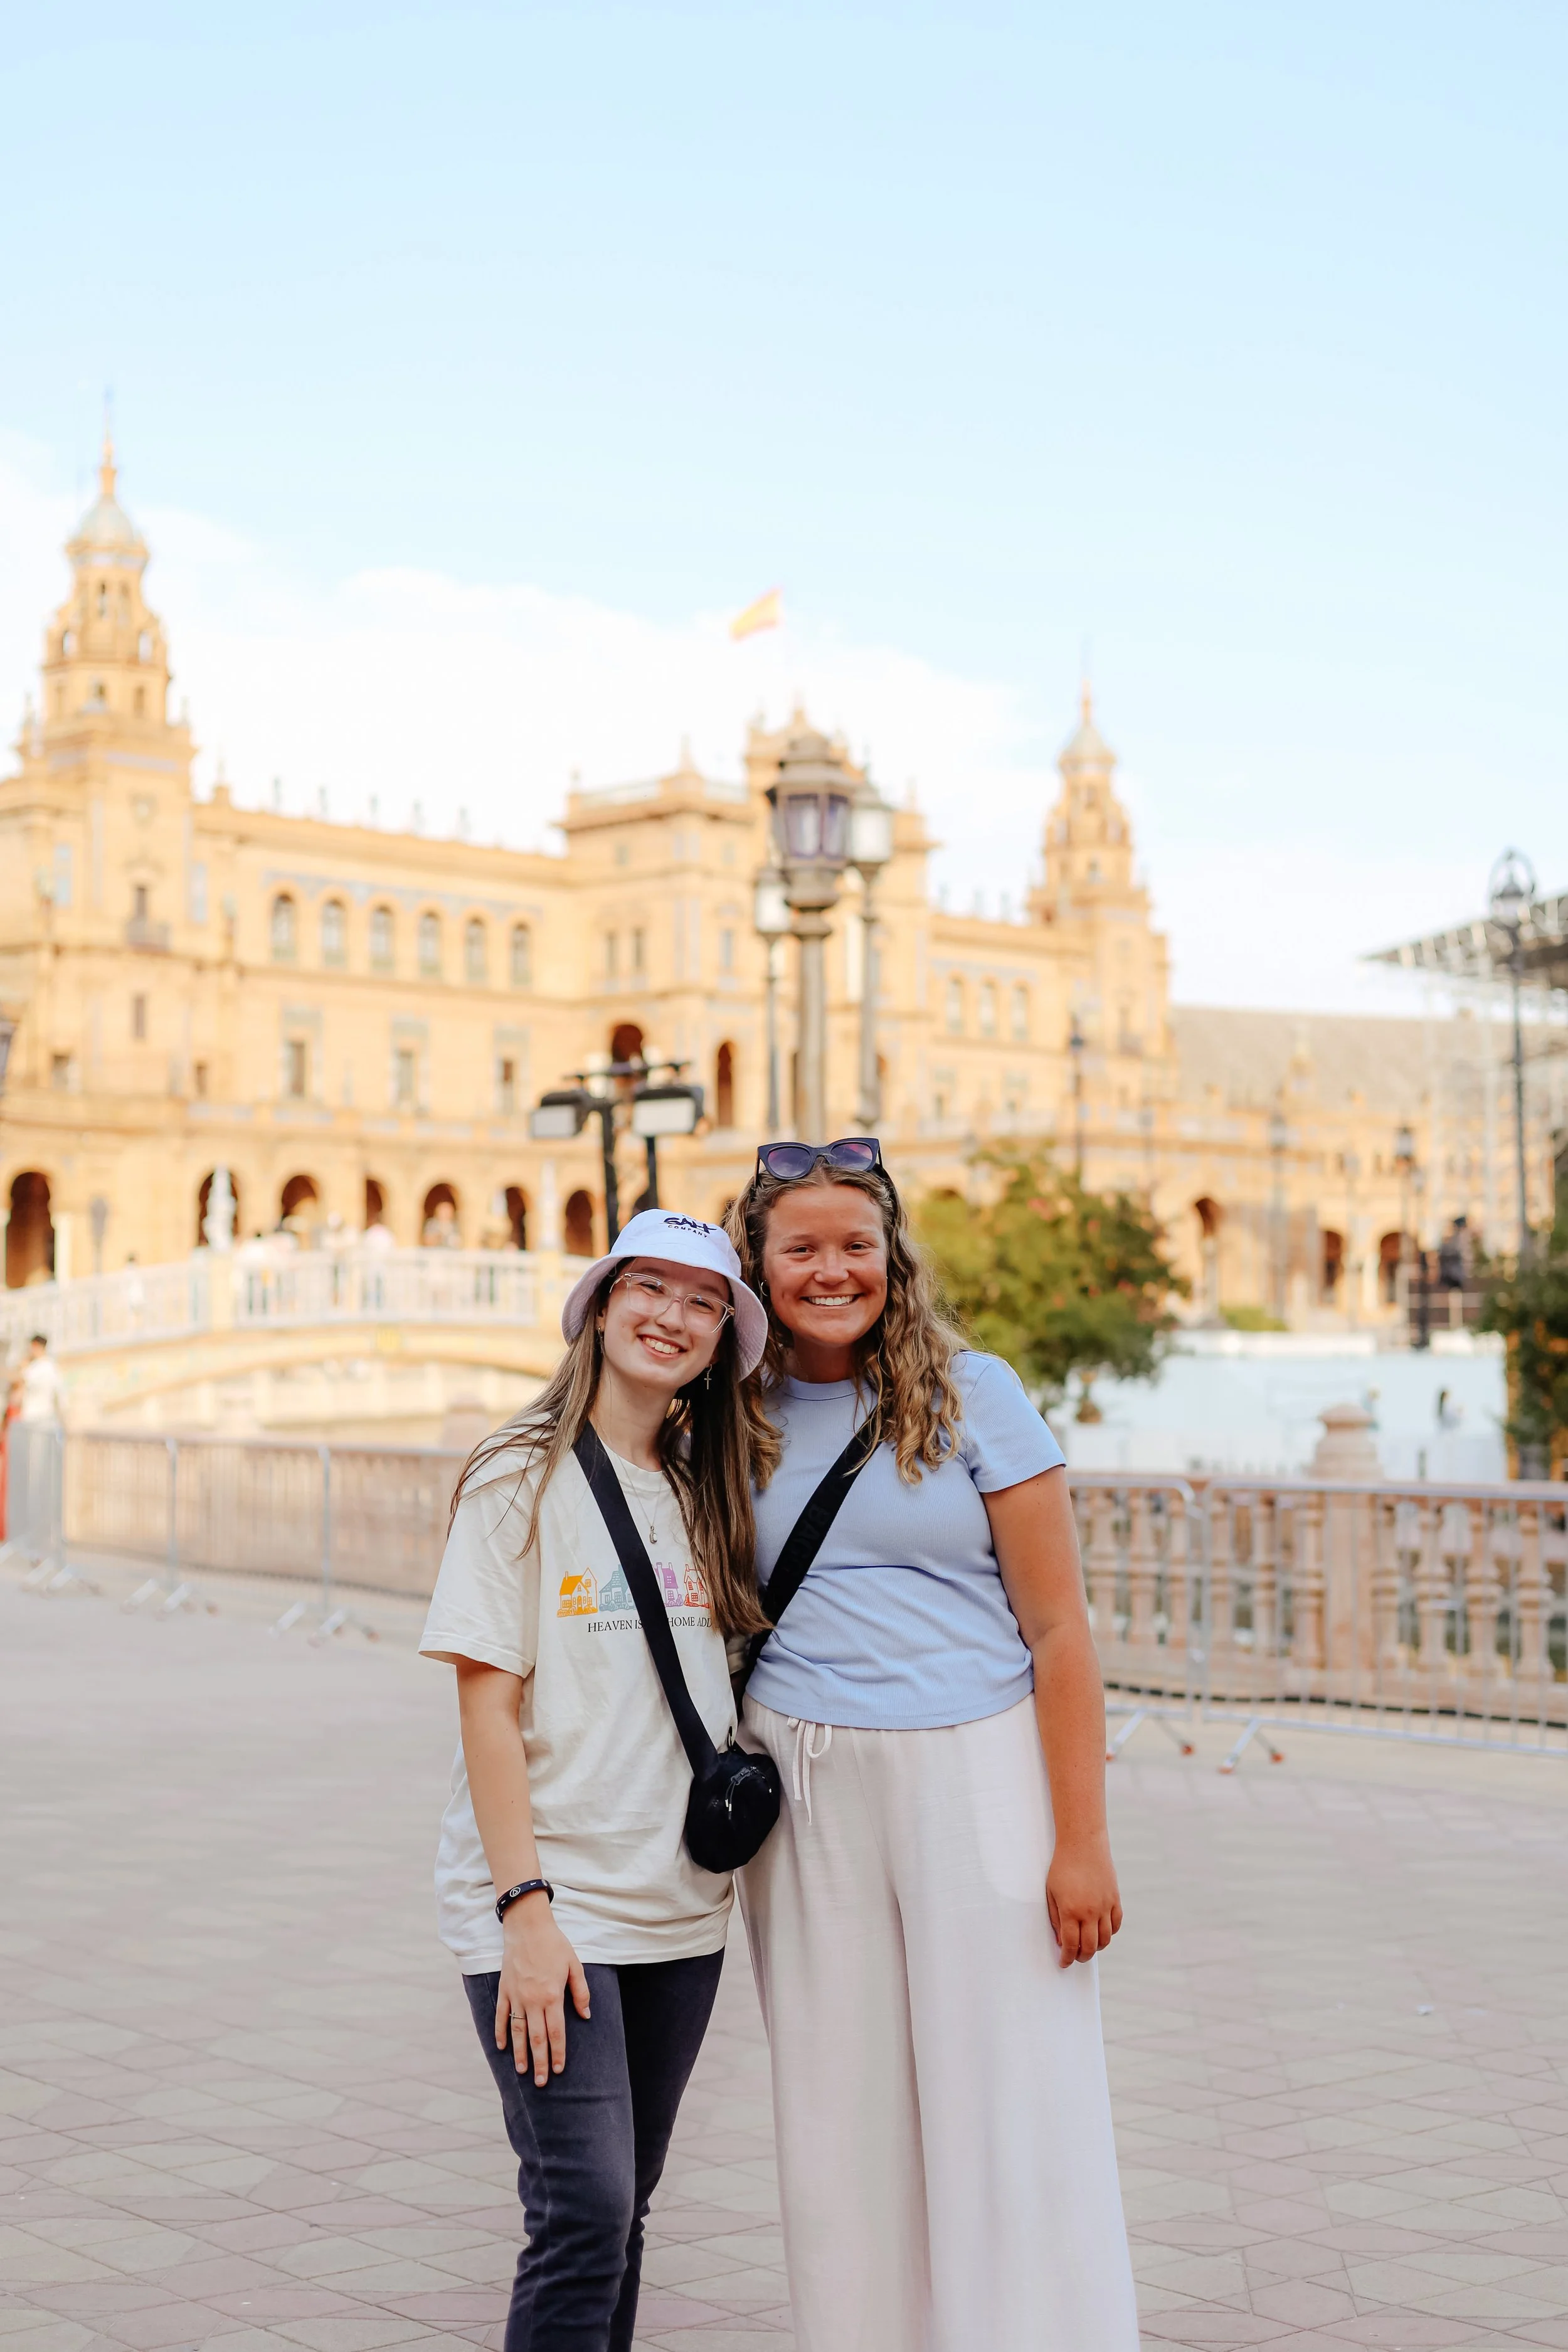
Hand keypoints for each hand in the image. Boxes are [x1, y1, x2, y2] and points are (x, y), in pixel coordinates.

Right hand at [495, 1895, 591, 2083]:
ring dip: (520, 2053)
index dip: (558, 2053)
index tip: (559, 2070)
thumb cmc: (554, 1944)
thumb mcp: (574, 1964)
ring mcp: (516, 1996)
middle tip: (541, 2083)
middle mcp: (533, 2000)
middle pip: (536, 2038)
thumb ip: (580, 1991)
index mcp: (552, 1995)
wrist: (527, 1926)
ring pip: (518, 2031)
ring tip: (522, 2071)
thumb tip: (586, 2015)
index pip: (556, 2032)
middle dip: (539, 2062)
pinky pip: (501, 2016)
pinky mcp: (504, 1989)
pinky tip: (502, 2047)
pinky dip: (500, 2032)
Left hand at [1046, 1831, 1122, 1968]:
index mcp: (1071, 1911)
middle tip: (1075, 1957)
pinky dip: (1109, 1933)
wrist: (1082, 1844)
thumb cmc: (1062, 1867)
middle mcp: (1090, 1912)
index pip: (1070, 1944)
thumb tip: (1061, 1941)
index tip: (1064, 1963)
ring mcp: (1105, 1906)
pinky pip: (1116, 1924)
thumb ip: (1056, 1918)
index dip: (1067, 1957)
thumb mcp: (1051, 1893)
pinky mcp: (1115, 1899)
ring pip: (1105, 1939)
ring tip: (1088, 1946)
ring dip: (1096, 1947)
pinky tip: (1101, 1932)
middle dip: (1081, 1956)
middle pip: (1090, 1947)